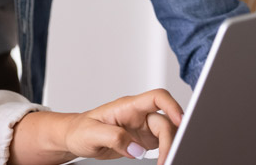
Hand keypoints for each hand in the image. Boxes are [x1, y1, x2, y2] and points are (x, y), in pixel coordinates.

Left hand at [65, 89, 181, 164]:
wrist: (75, 137)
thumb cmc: (80, 130)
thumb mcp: (91, 133)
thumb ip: (114, 138)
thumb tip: (137, 149)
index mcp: (127, 106)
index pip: (156, 98)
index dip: (172, 106)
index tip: (180, 122)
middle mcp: (139, 114)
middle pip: (166, 121)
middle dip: (170, 140)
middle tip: (166, 159)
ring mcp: (142, 127)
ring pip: (167, 133)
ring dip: (169, 147)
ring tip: (164, 162)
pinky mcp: (143, 139)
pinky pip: (161, 143)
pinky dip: (165, 152)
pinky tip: (161, 161)